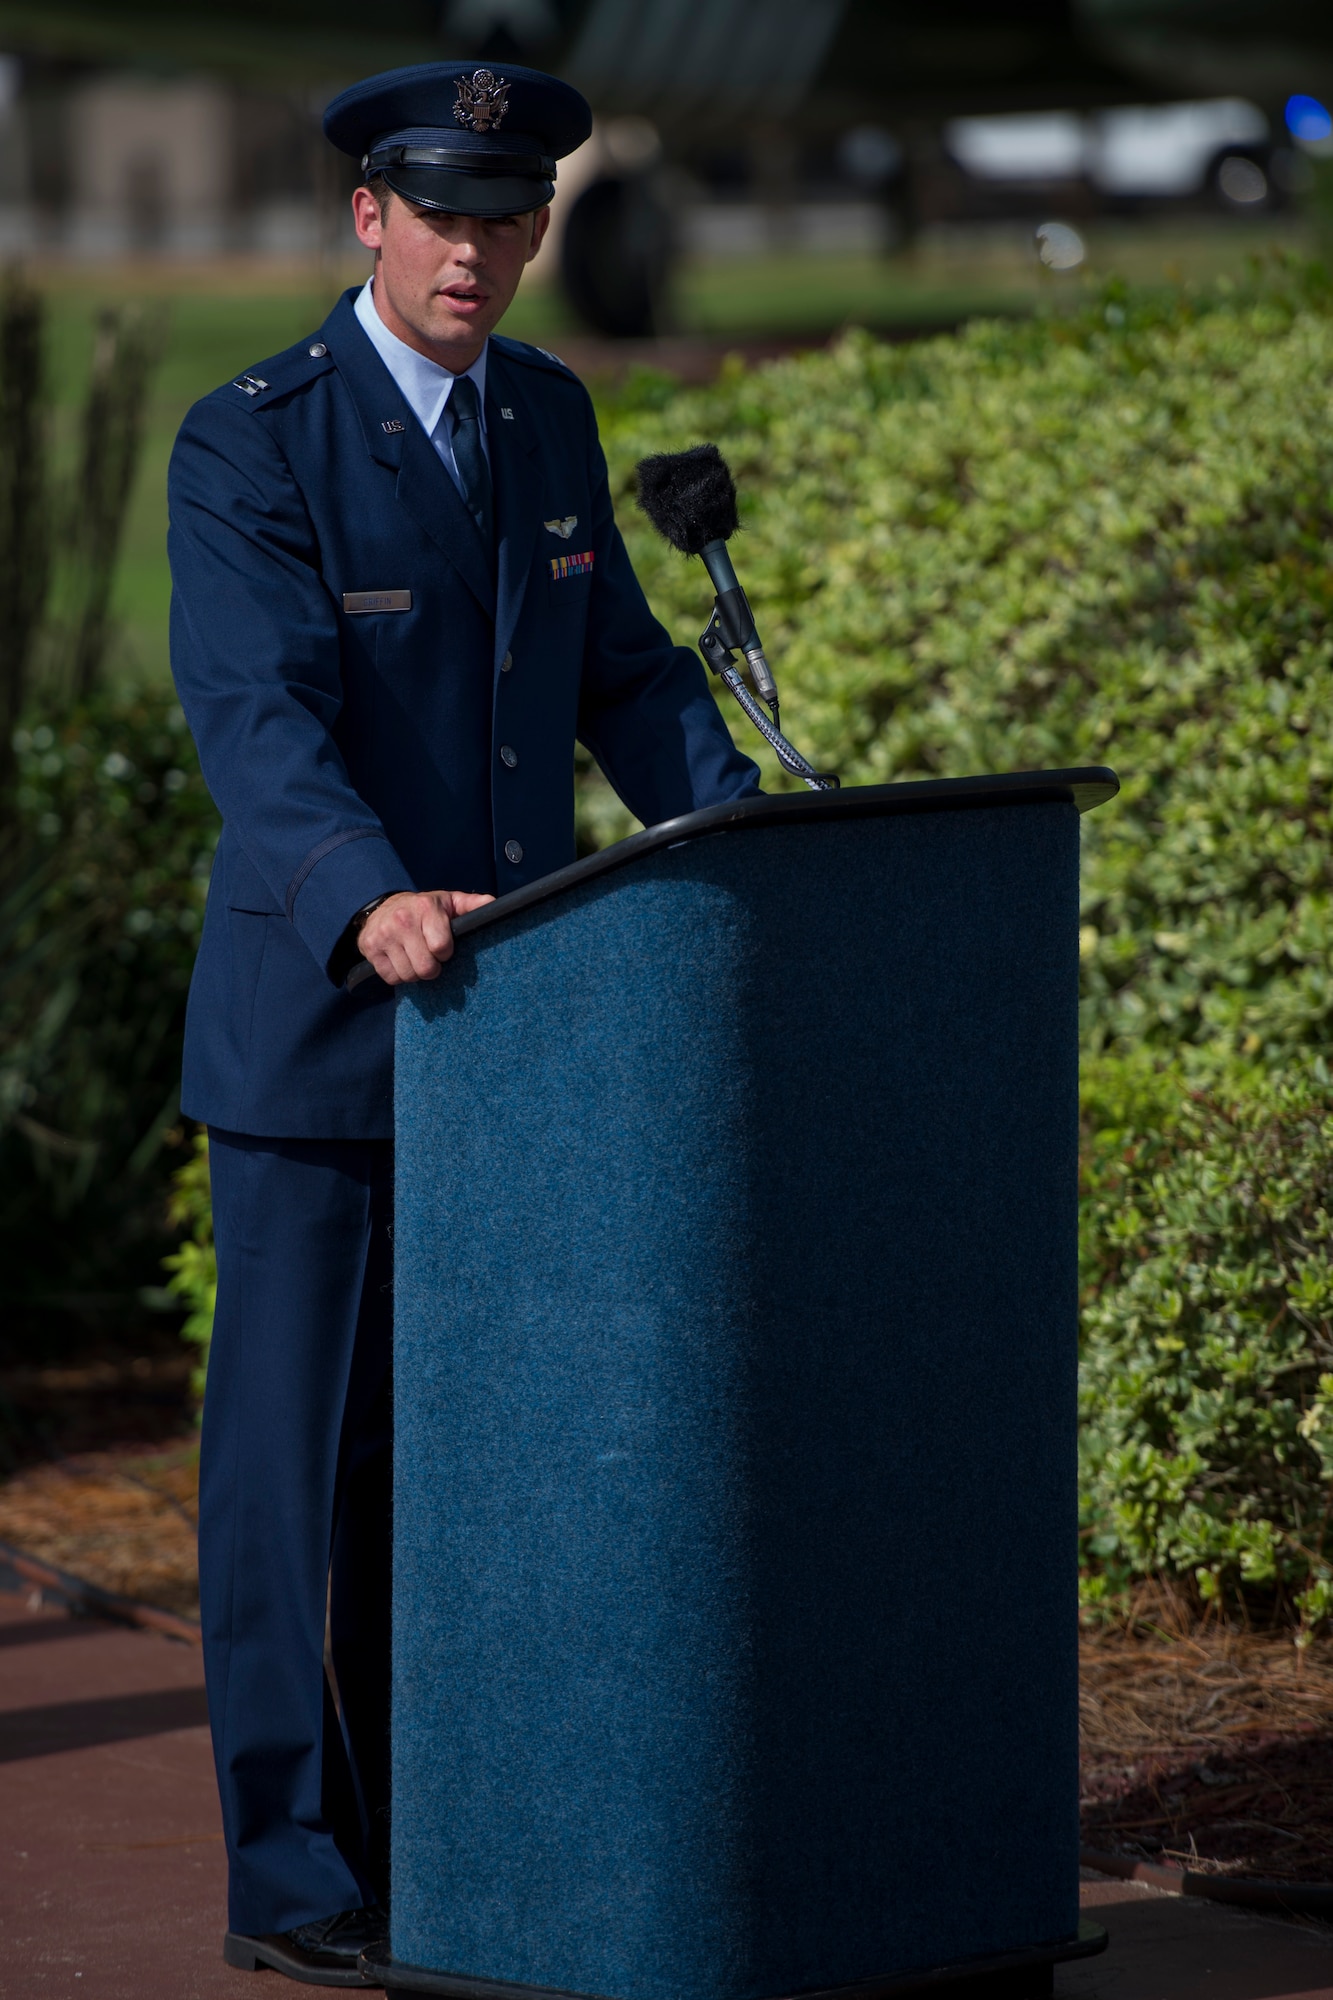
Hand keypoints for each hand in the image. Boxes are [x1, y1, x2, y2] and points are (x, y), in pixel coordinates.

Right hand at [357, 889, 493, 984]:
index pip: (441, 947)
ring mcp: (384, 935)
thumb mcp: (449, 901)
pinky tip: (401, 960)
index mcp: (426, 908)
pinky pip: (391, 978)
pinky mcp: (370, 948)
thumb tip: (496, 906)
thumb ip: (473, 905)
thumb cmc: (423, 908)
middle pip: (425, 968)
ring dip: (415, 973)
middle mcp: (403, 920)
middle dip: (432, 968)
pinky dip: (398, 975)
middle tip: (430, 958)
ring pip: (408, 975)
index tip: (444, 949)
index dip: (446, 953)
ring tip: (415, 958)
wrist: (381, 906)